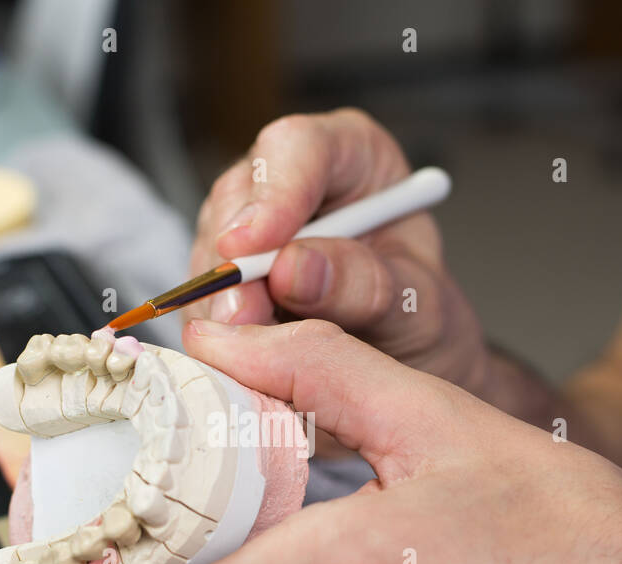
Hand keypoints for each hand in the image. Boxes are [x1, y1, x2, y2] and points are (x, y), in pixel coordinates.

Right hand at [185, 109, 487, 395]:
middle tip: (243, 318)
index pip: (299, 147)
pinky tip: (242, 354)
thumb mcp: (416, 304)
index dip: (272, 193)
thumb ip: (365, 283)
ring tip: (252, 347)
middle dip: (236, 263)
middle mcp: (293, 180)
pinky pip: (203, 293)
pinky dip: (217, 327)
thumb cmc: (419, 315)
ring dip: (223, 302)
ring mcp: (250, 226)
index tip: (253, 245)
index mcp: (352, 156)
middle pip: (238, 196)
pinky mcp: (225, 272)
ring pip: (209, 247)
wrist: (405, 359)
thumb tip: (292, 269)